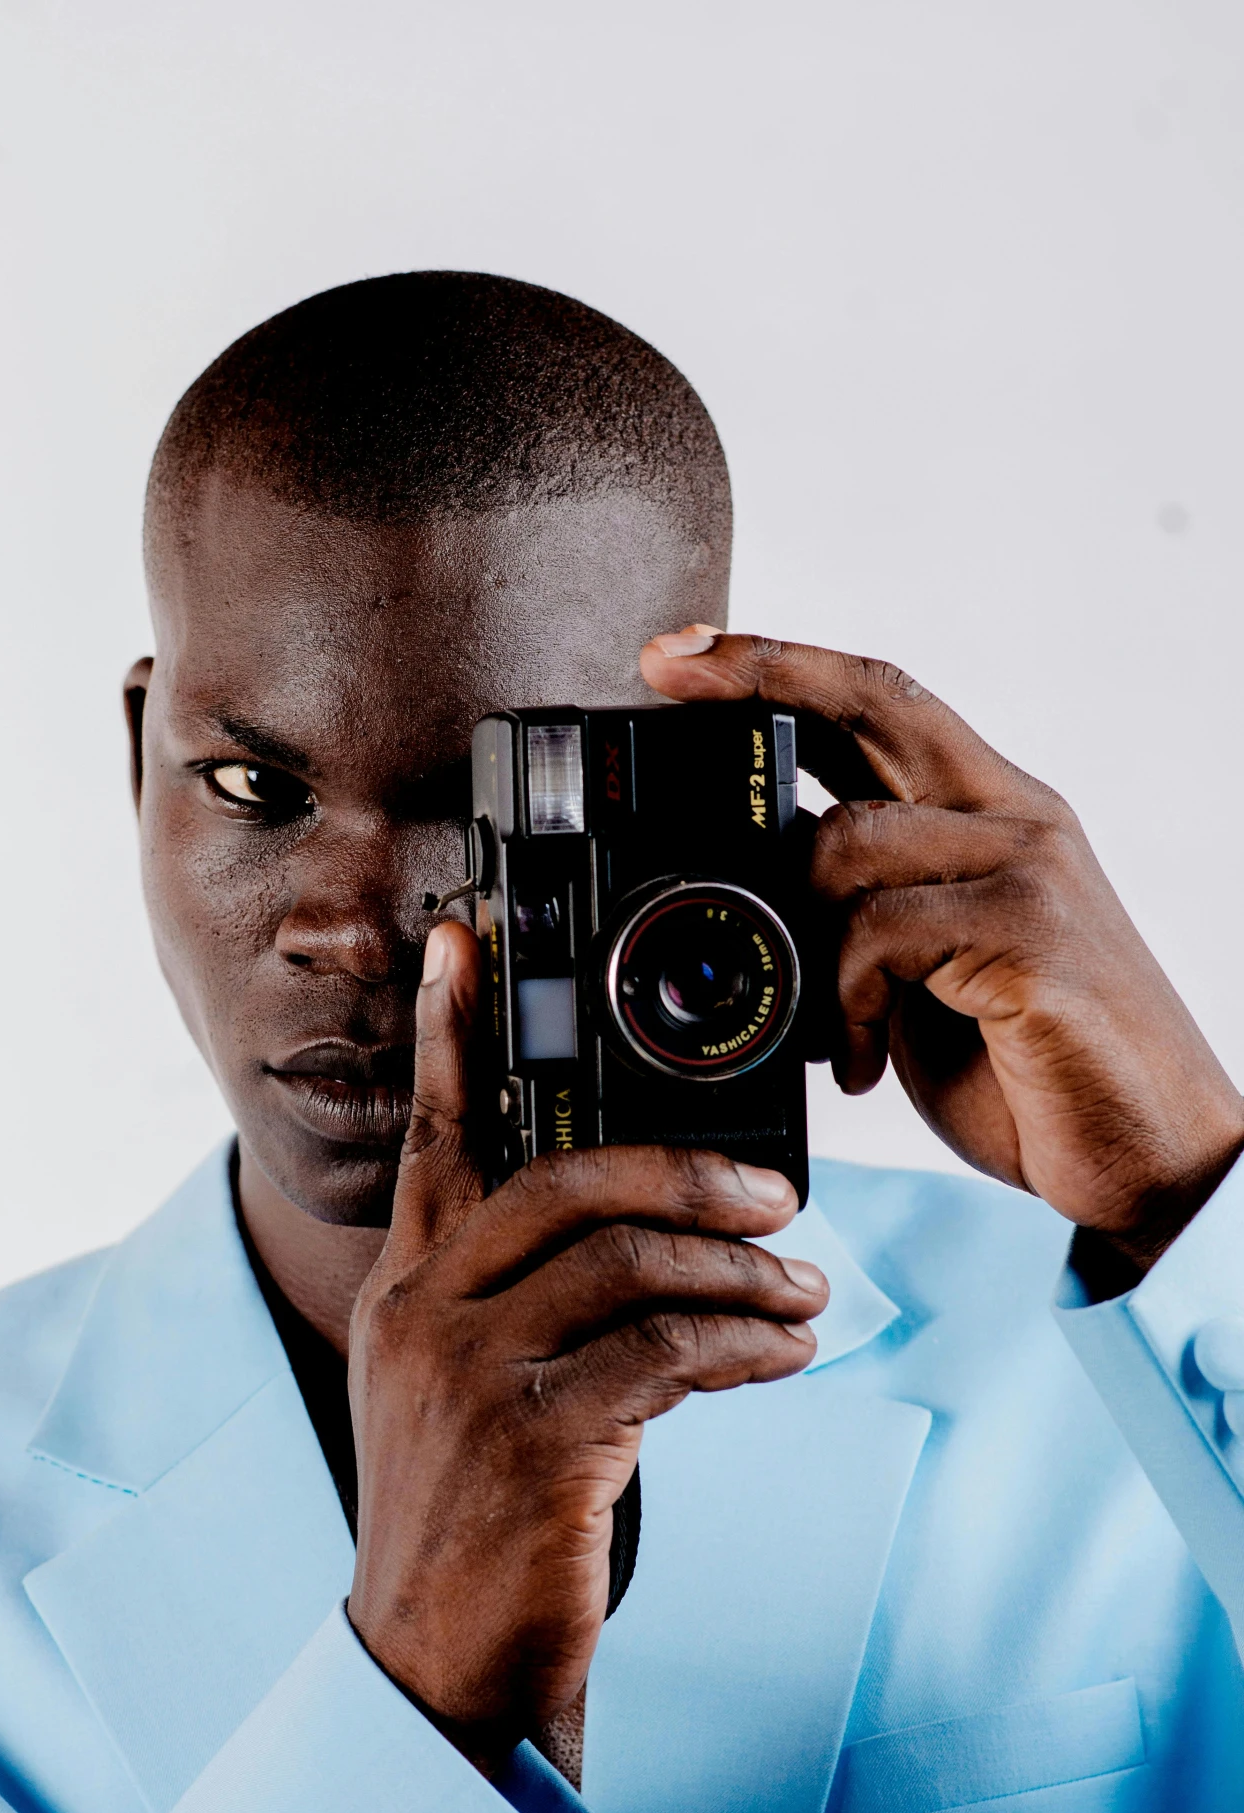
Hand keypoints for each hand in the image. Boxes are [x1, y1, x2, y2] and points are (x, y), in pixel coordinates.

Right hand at [344, 920, 827, 1774]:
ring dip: (741, 1271)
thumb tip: (643, 1241)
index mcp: (404, 1291)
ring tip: (804, 1292)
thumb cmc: (473, 1527)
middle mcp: (425, 1315)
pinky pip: (668, 1353)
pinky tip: (787, 1350)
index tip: (463, 942)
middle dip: (686, 1173)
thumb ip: (516, 1304)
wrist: (437, 1673)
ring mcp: (472, 1376)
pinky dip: (747, 1343)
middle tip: (776, 1197)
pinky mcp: (536, 1442)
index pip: (432, 1139)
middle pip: (565, 1181)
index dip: (447, 1033)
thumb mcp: (458, 1395)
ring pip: (631, 1263)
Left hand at [643, 629, 1243, 1274]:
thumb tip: (755, 889)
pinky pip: (877, 931)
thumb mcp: (921, 976)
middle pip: (873, 704)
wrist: (1146, 1159)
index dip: (782, 666)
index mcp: (991, 815)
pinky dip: (841, 1003)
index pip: (882, 703)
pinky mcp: (1029, 933)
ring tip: (829, 1031)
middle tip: (667, 670)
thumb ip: (858, 914)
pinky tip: (860, 1064)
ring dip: (801, 942)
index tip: (683, 653)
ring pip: (848, 841)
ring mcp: (1026, 869)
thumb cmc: (1030, 1069)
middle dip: (761, 675)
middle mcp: (1016, 820)